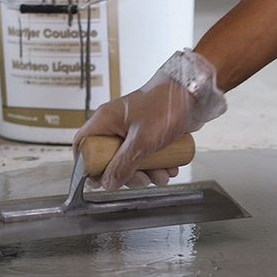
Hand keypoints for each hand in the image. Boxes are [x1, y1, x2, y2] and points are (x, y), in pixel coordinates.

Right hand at [73, 50, 226, 190]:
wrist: (194, 93)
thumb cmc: (166, 105)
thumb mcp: (143, 141)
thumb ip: (123, 164)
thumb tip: (108, 183)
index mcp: (105, 121)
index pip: (82, 145)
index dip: (86, 166)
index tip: (99, 180)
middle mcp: (114, 127)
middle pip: (107, 161)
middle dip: (126, 175)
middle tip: (141, 179)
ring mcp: (130, 132)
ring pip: (128, 163)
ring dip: (146, 174)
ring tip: (162, 174)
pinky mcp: (146, 136)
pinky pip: (144, 159)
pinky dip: (156, 167)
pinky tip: (169, 168)